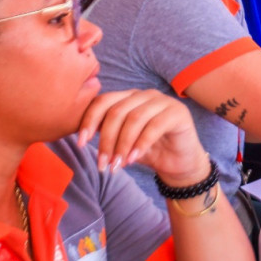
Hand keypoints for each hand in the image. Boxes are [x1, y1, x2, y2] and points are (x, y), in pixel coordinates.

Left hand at [77, 89, 206, 185]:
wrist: (179, 164)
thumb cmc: (149, 151)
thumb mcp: (122, 142)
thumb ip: (107, 132)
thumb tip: (82, 134)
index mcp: (129, 97)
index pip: (104, 101)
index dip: (89, 120)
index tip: (81, 143)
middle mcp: (145, 95)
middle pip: (117, 111)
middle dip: (106, 140)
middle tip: (102, 163)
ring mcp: (164, 101)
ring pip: (135, 118)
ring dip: (122, 145)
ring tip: (118, 165)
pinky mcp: (178, 113)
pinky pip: (154, 126)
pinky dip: (140, 144)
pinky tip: (133, 160)